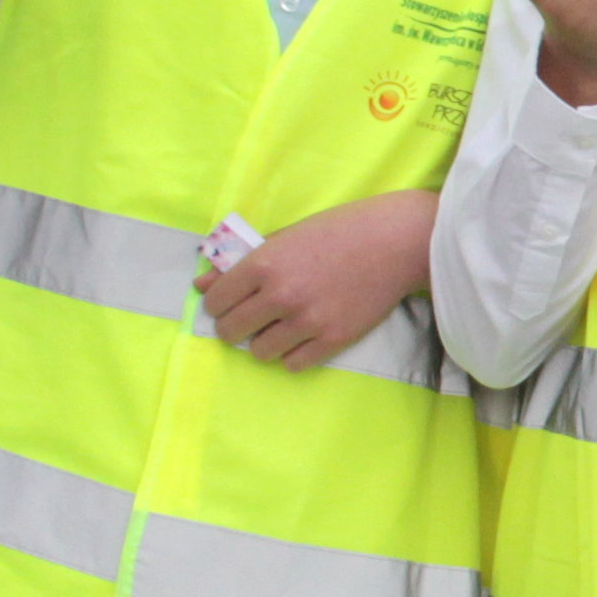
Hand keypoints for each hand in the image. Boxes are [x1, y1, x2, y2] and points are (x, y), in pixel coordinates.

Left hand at [197, 191, 436, 370]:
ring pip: (260, 352)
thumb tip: (201, 286)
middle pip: (231, 331)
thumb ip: (241, 264)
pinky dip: (293, 355)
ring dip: (265, 343)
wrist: (395, 242)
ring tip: (280, 329)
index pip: (215, 301)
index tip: (230, 304)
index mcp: (263, 264)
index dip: (218, 305)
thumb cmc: (338, 232)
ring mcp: (307, 320)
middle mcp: (280, 295)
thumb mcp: (284, 238)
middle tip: (251, 320)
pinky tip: (303, 339)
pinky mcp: (334, 339)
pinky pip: (293, 364)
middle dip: (235, 327)